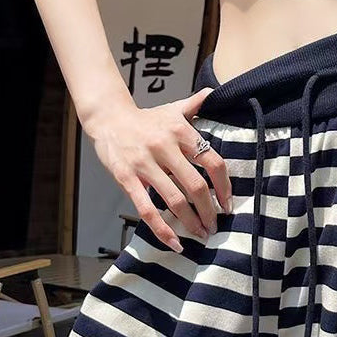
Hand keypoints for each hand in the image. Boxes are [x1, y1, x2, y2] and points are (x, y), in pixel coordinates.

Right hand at [84, 87, 231, 251]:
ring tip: (201, 234)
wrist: (108, 119)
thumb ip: (196, 104)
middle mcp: (164, 147)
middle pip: (196, 186)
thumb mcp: (173, 110)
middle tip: (215, 225)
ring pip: (175, 200)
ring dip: (192, 222)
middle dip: (210, 211)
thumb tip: (216, 93)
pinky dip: (163, 230)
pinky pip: (147, 210)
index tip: (227, 203)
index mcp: (181, 131)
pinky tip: (175, 243)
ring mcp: (145, 164)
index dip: (224, 186)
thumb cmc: (146, 120)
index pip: (213, 162)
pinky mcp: (127, 178)